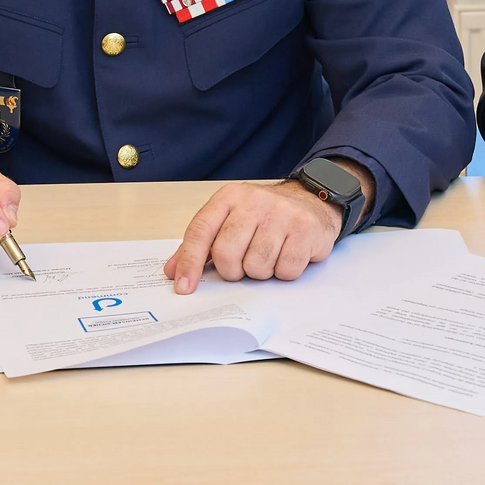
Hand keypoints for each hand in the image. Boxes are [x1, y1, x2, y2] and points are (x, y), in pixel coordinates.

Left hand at [164, 167, 366, 293]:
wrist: (312, 200)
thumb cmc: (265, 216)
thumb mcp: (230, 220)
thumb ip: (201, 244)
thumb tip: (173, 271)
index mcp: (229, 197)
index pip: (200, 231)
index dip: (189, 262)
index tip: (184, 287)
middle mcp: (254, 202)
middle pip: (226, 253)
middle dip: (232, 271)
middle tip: (242, 267)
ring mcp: (282, 214)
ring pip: (257, 266)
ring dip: (261, 272)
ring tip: (268, 256)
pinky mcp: (306, 229)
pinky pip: (286, 270)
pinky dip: (284, 272)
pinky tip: (287, 255)